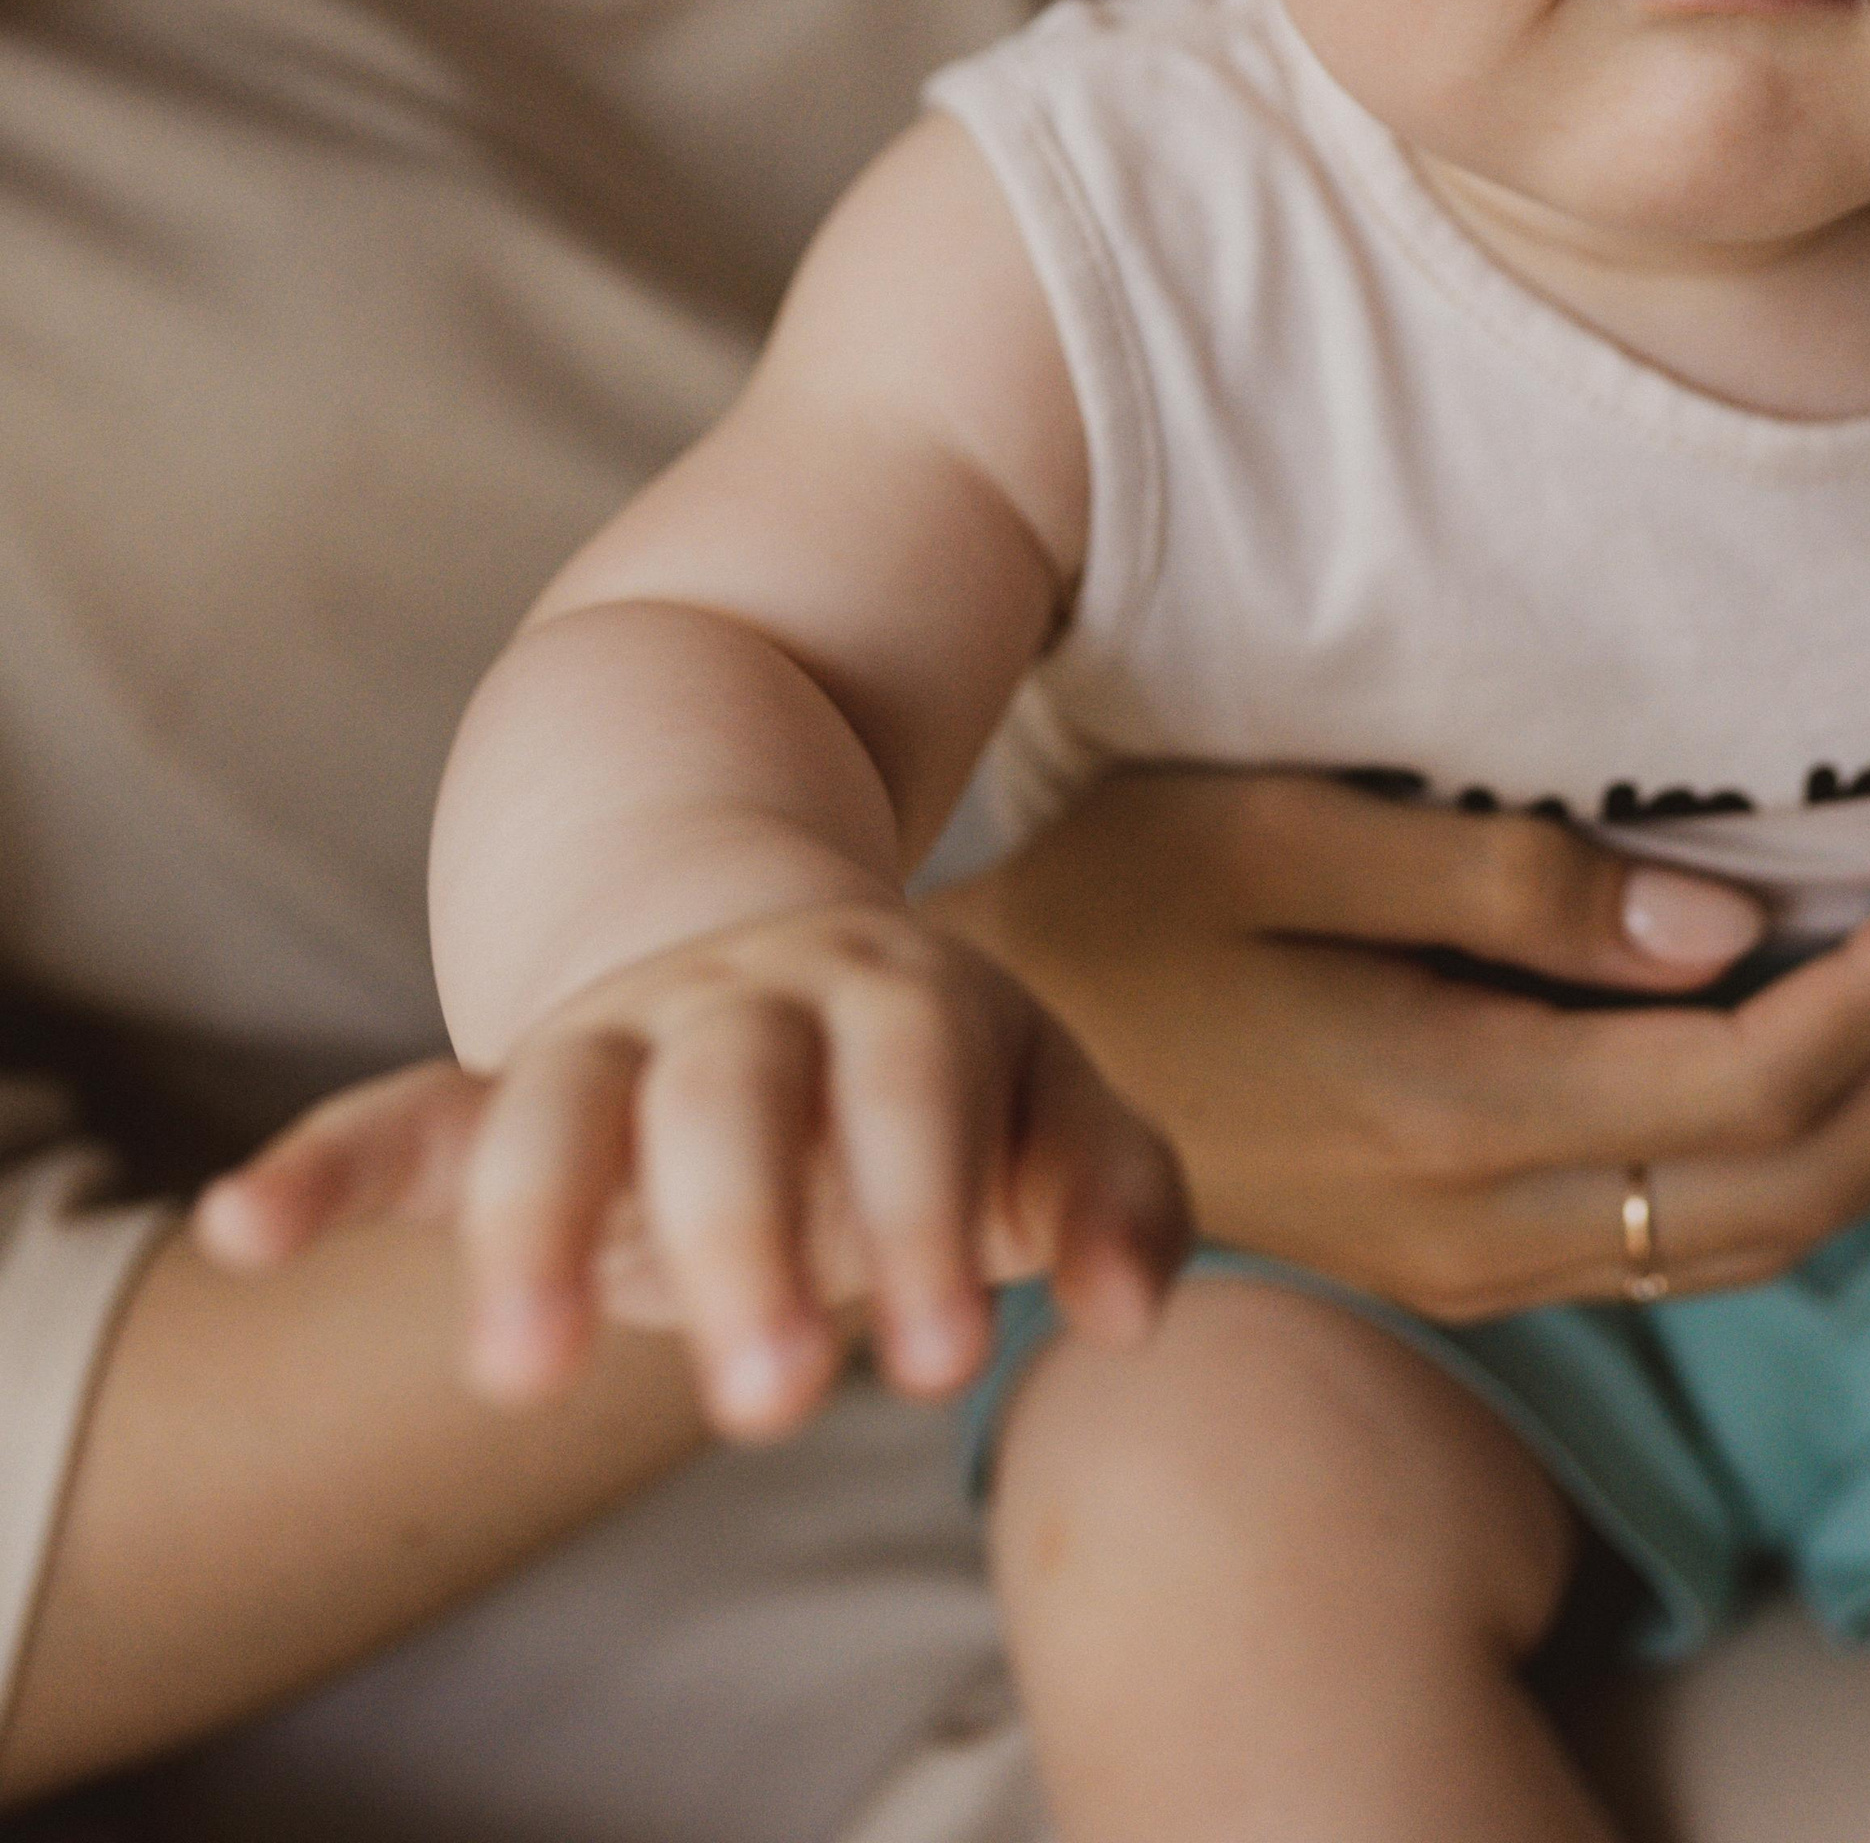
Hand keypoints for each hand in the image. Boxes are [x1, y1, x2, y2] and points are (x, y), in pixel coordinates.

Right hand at [207, 905, 1186, 1436]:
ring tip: (522, 1379)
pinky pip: (406, 1110)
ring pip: (558, 1101)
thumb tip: (1138, 1314)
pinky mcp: (515, 1087)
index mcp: (892, 988)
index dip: (924, 1208)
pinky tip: (247, 1228)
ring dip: (535, 1229)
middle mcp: (745, 996)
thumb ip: (1114, 1194)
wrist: (782, 949)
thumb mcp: (1045, 1103)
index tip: (945, 1362)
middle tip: (775, 1404)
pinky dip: (325, 1163)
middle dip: (748, 1237)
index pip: (910, 1085)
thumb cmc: (937, 1078)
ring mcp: (618, 1034)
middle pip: (731, 1094)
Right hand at [937, 771, 1869, 1318]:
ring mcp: (1479, 1263)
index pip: (1751, 1084)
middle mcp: (1491, 1223)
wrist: (979, 1096)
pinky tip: (1861, 1094)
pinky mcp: (1464, 1260)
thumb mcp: (1275, 838)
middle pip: (1797, 1190)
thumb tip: (1727, 927)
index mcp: (1453, 1107)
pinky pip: (1690, 1249)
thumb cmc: (1112, 915)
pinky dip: (1811, 1174)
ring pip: (1758, 1244)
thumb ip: (1503, 880)